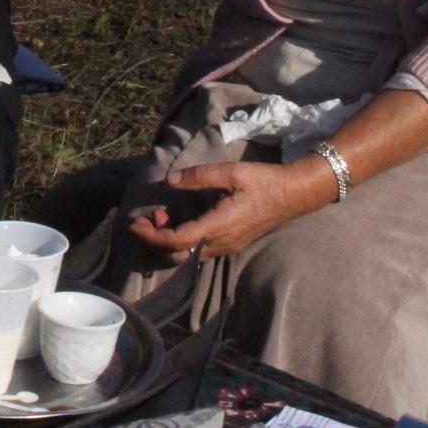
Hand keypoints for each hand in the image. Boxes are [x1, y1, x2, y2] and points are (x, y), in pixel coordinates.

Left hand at [126, 159, 332, 259]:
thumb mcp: (231, 172)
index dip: (152, 236)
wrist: (295, 194)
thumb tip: (170, 180)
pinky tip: (180, 217)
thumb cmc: (264, 181)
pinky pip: (199, 248)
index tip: (133, 224)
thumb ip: (198, 177)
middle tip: (141, 220)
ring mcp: (227, 245)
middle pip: (178, 255)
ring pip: (188, 254)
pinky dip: (182, 238)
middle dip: (154, 241)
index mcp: (219, 226)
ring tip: (160, 214)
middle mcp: (221, 242)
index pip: (177, 241)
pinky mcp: (231, 242)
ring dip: (168, 239)